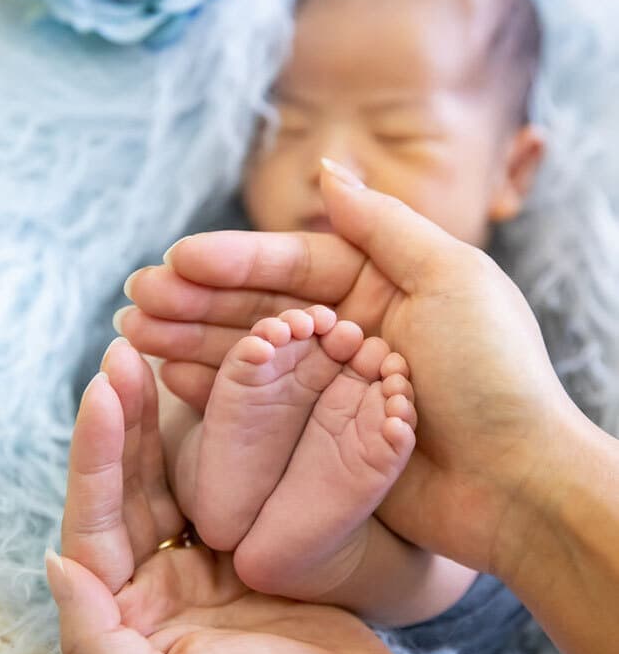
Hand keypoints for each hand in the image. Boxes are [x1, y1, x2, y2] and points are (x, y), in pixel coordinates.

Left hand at [47, 337, 436, 653]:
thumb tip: (56, 562)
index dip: (97, 452)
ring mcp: (208, 574)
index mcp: (125, 627)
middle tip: (125, 354)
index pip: (95, 523)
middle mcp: (156, 595)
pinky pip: (228, 490)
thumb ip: (94, 642)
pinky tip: (217, 404)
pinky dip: (220, 446)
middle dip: (124, 423)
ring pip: (175, 482)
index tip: (106, 385)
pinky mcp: (256, 560)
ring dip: (163, 425)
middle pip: (129, 492)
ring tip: (156, 362)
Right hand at [119, 162, 579, 579]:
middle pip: (260, 308)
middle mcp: (353, 330)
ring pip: (250, 354)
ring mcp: (334, 385)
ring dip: (191, 341)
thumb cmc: (493, 373)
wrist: (519, 484)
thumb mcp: (451, 277)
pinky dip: (213, 390)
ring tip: (134, 334)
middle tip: (136, 300)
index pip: (292, 265)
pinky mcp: (321, 437)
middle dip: (197, 301)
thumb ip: (383, 224)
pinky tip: (169, 376)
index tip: (177, 259)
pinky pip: (257, 407)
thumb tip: (328, 169)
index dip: (234, 260)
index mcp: (382, 285)